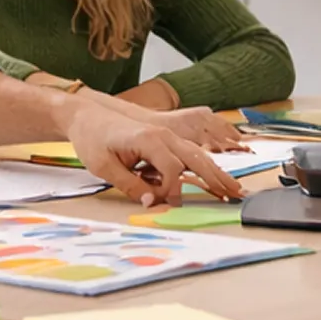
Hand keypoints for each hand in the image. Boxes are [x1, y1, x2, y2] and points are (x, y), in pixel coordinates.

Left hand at [65, 102, 243, 206]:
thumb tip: (151, 203)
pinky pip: (189, 152)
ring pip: (197, 154)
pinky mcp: (164, 139)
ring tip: (233, 189)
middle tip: (234, 195)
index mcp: (149, 138)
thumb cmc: (92, 138)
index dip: (170, 189)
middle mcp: (163, 134)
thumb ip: (130, 186)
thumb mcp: (104, 166)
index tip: (160, 201)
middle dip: (215, 177)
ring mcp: (166, 135)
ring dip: (216, 172)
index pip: (172, 169)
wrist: (86, 116)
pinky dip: (205, 164)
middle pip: (196, 158)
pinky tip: (216, 176)